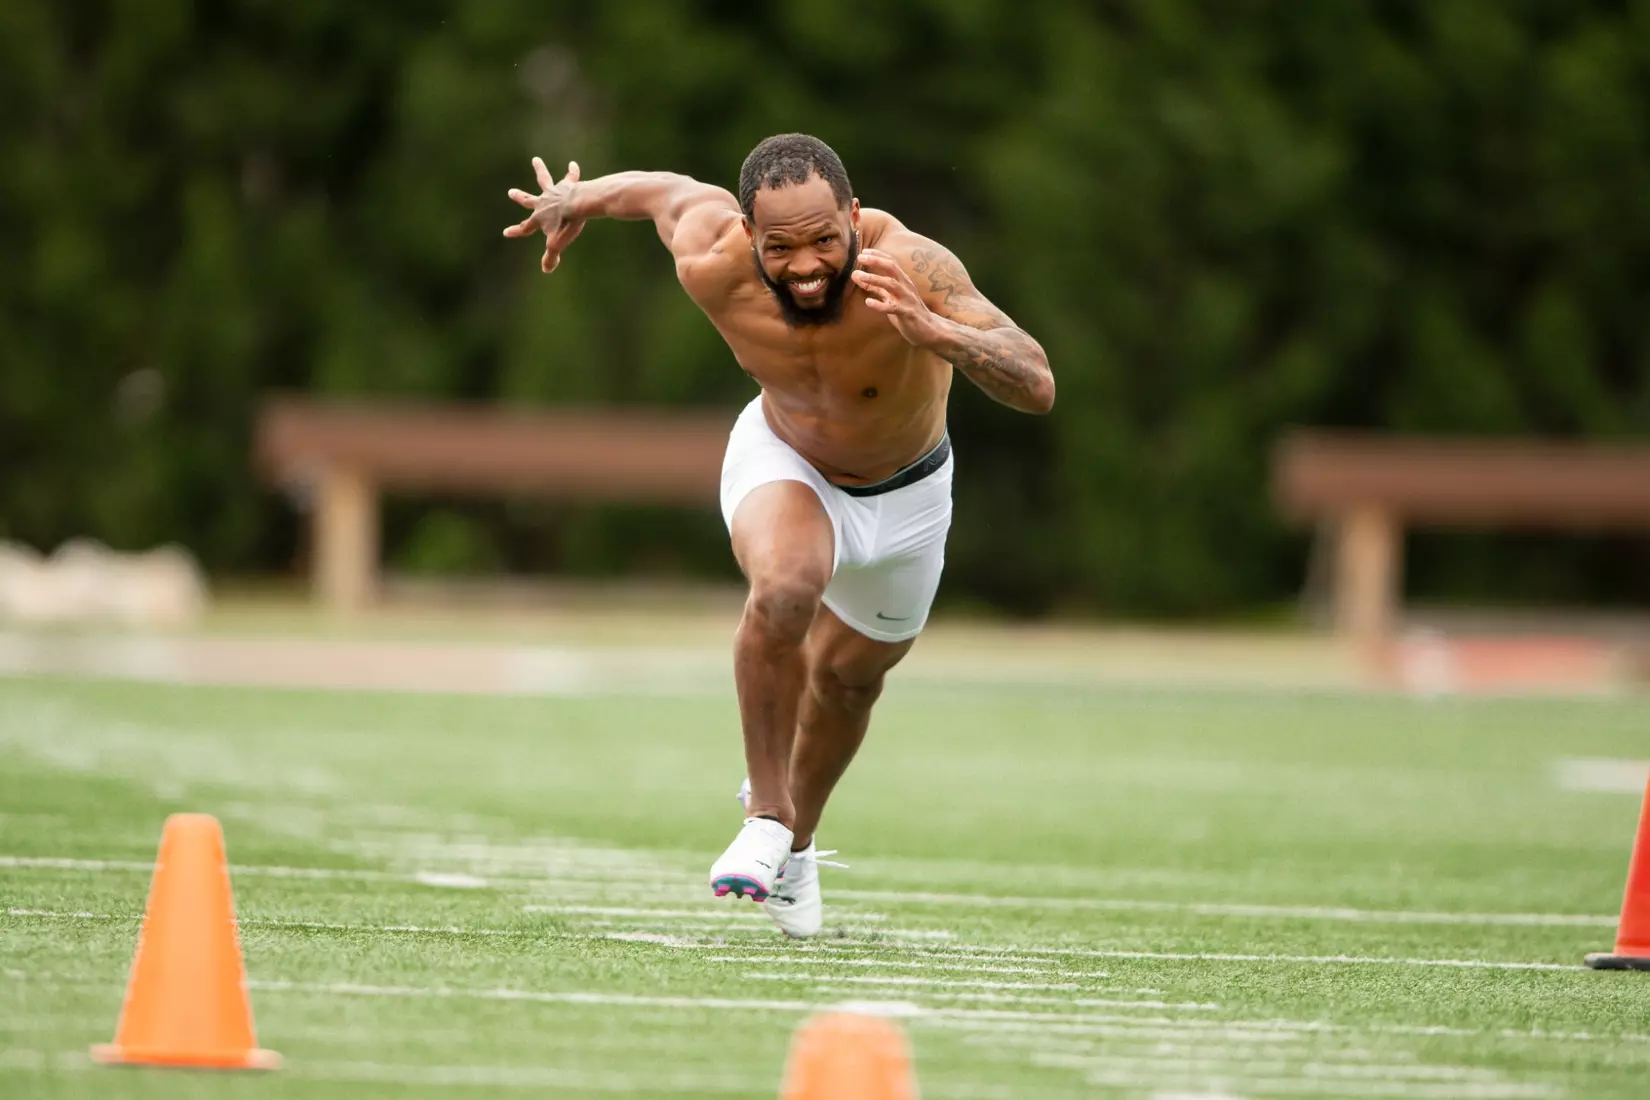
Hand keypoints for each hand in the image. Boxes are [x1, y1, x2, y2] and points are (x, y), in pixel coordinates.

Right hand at [503, 157, 586, 273]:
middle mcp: (543, 203)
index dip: (516, 231)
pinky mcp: (568, 185)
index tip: (505, 232)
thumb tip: (546, 270)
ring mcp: (554, 192)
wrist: (578, 205)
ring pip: (544, 179)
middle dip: (519, 197)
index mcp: (539, 218)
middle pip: (528, 200)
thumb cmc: (566, 225)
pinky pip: (570, 177)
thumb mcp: (556, 244)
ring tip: (536, 160)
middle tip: (511, 191)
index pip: (525, 227)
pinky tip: (573, 164)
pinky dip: (572, 172)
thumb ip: (550, 257)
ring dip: (540, 170)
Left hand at [851, 249, 937, 345]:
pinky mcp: (907, 313)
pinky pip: (893, 307)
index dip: (878, 255)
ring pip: (891, 284)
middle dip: (876, 261)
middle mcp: (906, 286)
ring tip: (858, 276)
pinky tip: (868, 302)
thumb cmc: (907, 311)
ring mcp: (907, 299)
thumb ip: (876, 288)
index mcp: (903, 281)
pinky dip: (880, 304)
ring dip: (874, 278)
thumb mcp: (890, 297)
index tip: (864, 251)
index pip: (891, 263)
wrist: (929, 330)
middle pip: (892, 268)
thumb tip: (857, 276)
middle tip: (860, 257)